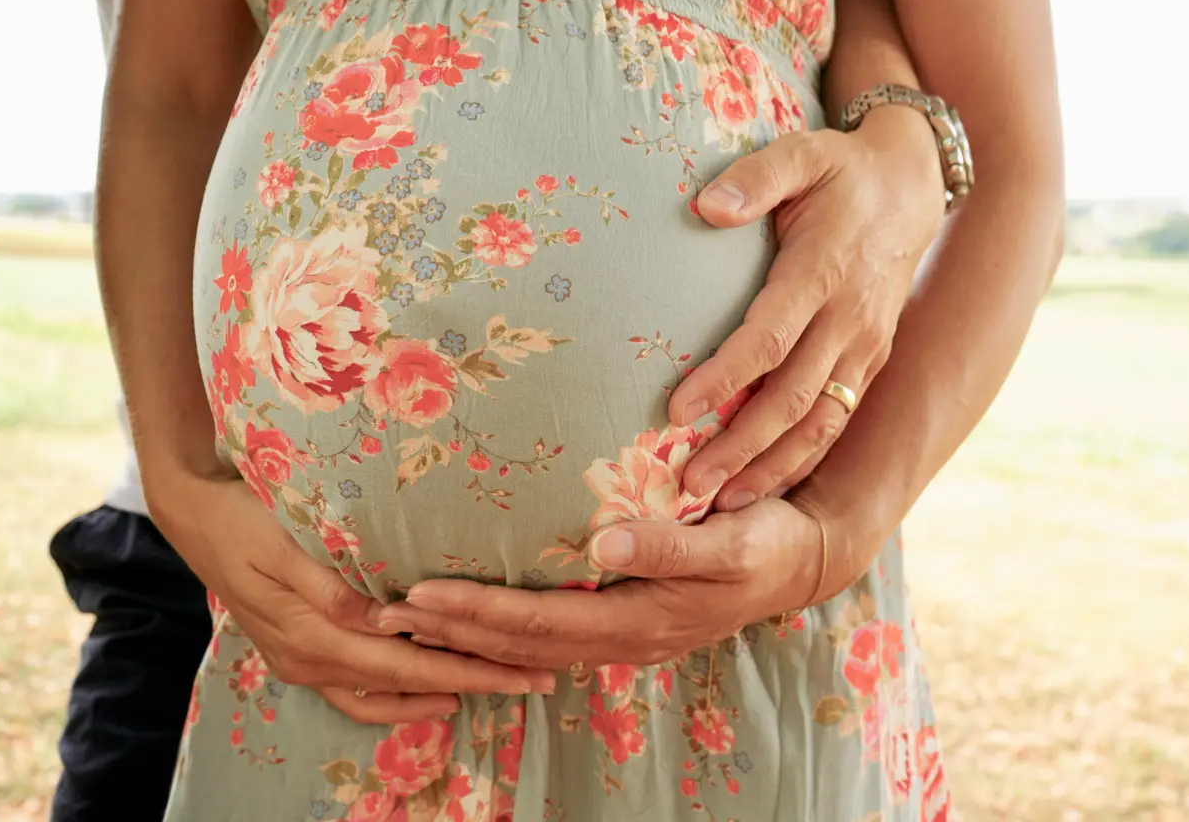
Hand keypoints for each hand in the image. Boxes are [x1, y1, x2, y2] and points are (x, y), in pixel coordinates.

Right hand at [148, 472, 555, 721]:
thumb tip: (382, 620)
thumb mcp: (284, 542)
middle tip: (531, 680)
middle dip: (472, 684)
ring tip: (491, 685)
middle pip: (406, 686)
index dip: (467, 672)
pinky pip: (356, 686)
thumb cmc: (244, 514)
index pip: (408, 666)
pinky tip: (428, 683)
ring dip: (437, 693)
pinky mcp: (299, 649)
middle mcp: (309, 659)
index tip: (519, 672)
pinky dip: (397, 691)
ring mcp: (301, 659)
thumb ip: (330, 586)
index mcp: (312, 635)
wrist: (192, 511)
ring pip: (381, 695)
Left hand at [373, 498, 827, 667]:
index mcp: (640, 619)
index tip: (420, 595)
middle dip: (452, 632)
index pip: (540, 622)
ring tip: (412, 619)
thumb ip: (666, 545)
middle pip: (521, 644)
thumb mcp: (728, 541)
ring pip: (531, 647)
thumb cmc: (766, 541)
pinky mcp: (627, 620)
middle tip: (385, 614)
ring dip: (470, 635)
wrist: (803, 559)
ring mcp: (625, 635)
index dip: (477, 613)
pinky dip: (505, 631)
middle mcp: (624, 637)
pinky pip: (552, 635)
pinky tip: (479, 619)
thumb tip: (601, 544)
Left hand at [669, 105, 941, 508]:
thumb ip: (755, 178)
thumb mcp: (802, 154)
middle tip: (688, 483)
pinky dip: (802, 459)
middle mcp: (850, 321)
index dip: (723, 379)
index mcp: (823, 273)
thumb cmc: (842, 171)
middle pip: (791, 399)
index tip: (675, 411)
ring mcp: (866, 347)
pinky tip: (764, 484)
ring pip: (819, 423)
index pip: (768, 339)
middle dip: (740, 447)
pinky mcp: (872, 361)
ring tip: (719, 502)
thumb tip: (705, 207)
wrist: (914, 186)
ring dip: (771, 467)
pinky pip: (836, 420)